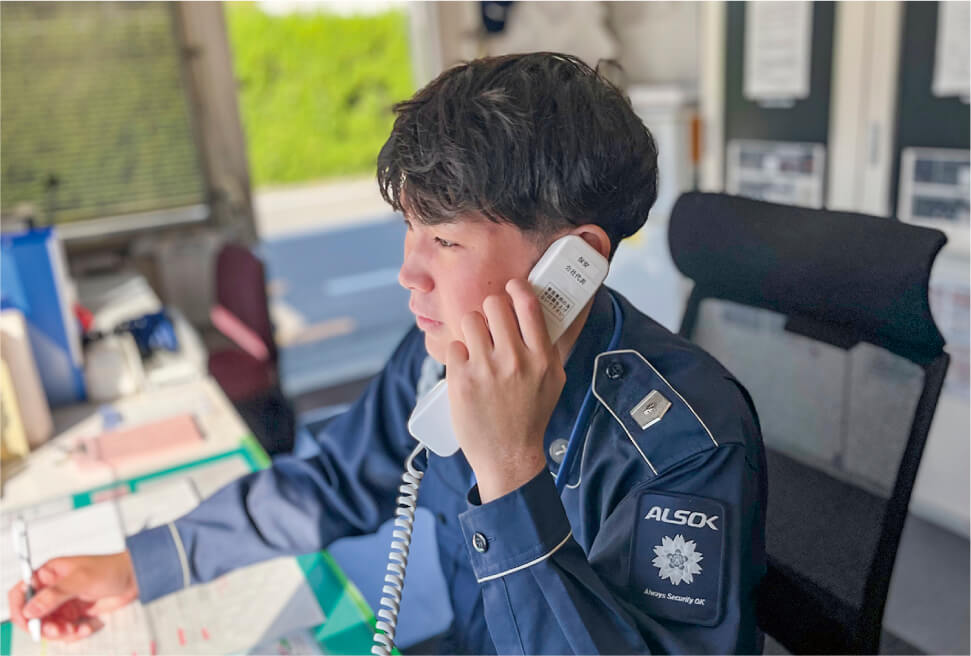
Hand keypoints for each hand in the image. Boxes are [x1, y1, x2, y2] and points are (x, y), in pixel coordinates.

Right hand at [7, 552, 138, 641]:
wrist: (135, 579)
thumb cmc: (111, 569)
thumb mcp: (81, 580)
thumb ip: (54, 595)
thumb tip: (30, 609)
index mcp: (49, 574)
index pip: (21, 592)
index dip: (19, 609)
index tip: (28, 622)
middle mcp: (53, 590)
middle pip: (33, 615)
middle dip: (44, 626)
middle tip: (58, 630)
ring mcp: (63, 603)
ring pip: (49, 626)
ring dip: (61, 632)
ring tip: (77, 629)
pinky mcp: (75, 614)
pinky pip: (66, 631)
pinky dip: (75, 633)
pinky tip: (88, 626)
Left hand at [446, 278, 565, 502]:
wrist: (508, 456)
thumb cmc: (531, 417)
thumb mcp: (553, 380)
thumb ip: (547, 347)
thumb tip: (537, 313)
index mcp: (541, 358)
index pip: (528, 304)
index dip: (517, 288)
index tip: (511, 286)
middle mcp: (514, 360)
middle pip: (494, 304)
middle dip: (491, 311)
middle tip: (491, 324)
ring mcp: (485, 369)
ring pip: (470, 320)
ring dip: (473, 330)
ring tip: (477, 347)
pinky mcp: (460, 380)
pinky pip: (454, 345)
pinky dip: (459, 354)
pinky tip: (467, 369)